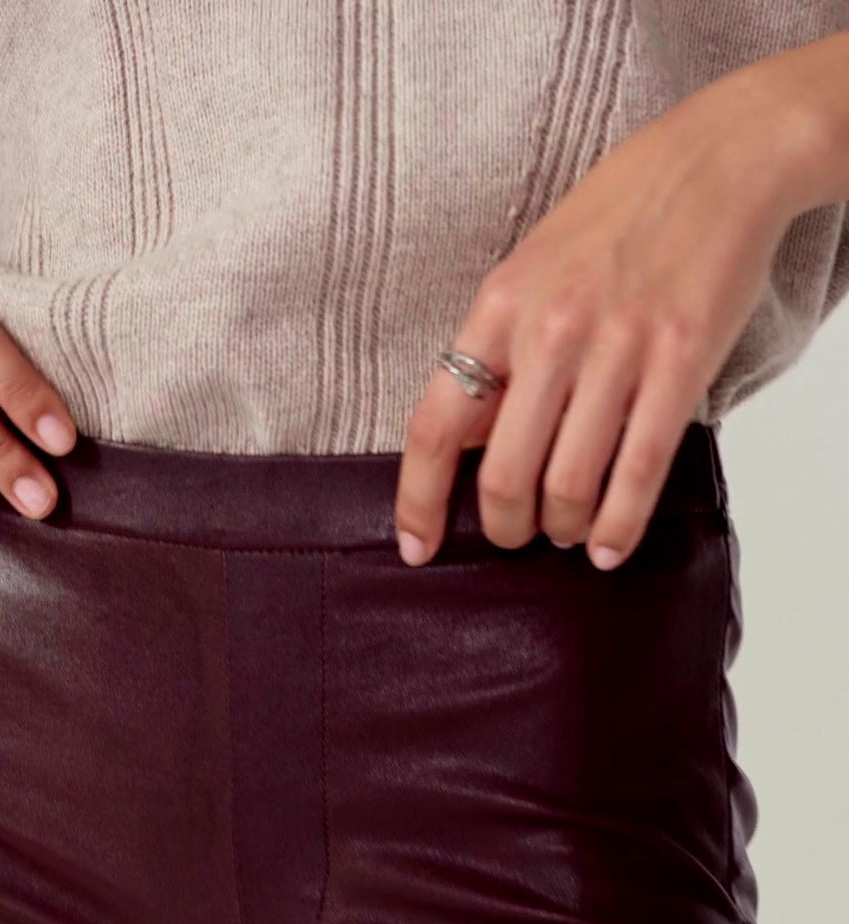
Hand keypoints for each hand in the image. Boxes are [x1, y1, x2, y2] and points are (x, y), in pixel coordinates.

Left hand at [392, 64, 821, 568]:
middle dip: (506, 528)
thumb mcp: (530, 268)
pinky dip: (619, 527)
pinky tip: (609, 548)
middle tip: (518, 536)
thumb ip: (498, 350)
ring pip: (568, 486)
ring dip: (564, 530)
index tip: (419, 547)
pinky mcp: (681, 363)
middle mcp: (551, 330)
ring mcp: (617, 348)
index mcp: (499, 306)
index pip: (435, 426)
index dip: (419, 501)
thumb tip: (465, 440)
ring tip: (569, 532)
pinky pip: (638, 471)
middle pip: (502, 476)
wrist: (718, 160)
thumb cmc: (618, 216)